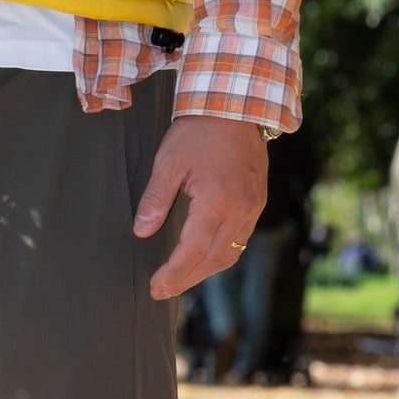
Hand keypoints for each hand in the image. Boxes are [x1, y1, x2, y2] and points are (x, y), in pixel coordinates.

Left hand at [132, 114, 266, 300]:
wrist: (235, 108)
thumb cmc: (198, 132)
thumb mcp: (168, 161)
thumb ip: (156, 198)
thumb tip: (142, 231)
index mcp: (218, 203)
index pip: (192, 251)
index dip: (173, 273)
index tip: (155, 286)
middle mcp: (241, 211)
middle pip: (212, 260)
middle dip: (186, 279)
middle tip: (161, 291)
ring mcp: (253, 209)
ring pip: (229, 254)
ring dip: (204, 271)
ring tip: (179, 280)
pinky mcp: (257, 203)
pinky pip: (239, 241)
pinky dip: (219, 255)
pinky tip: (202, 258)